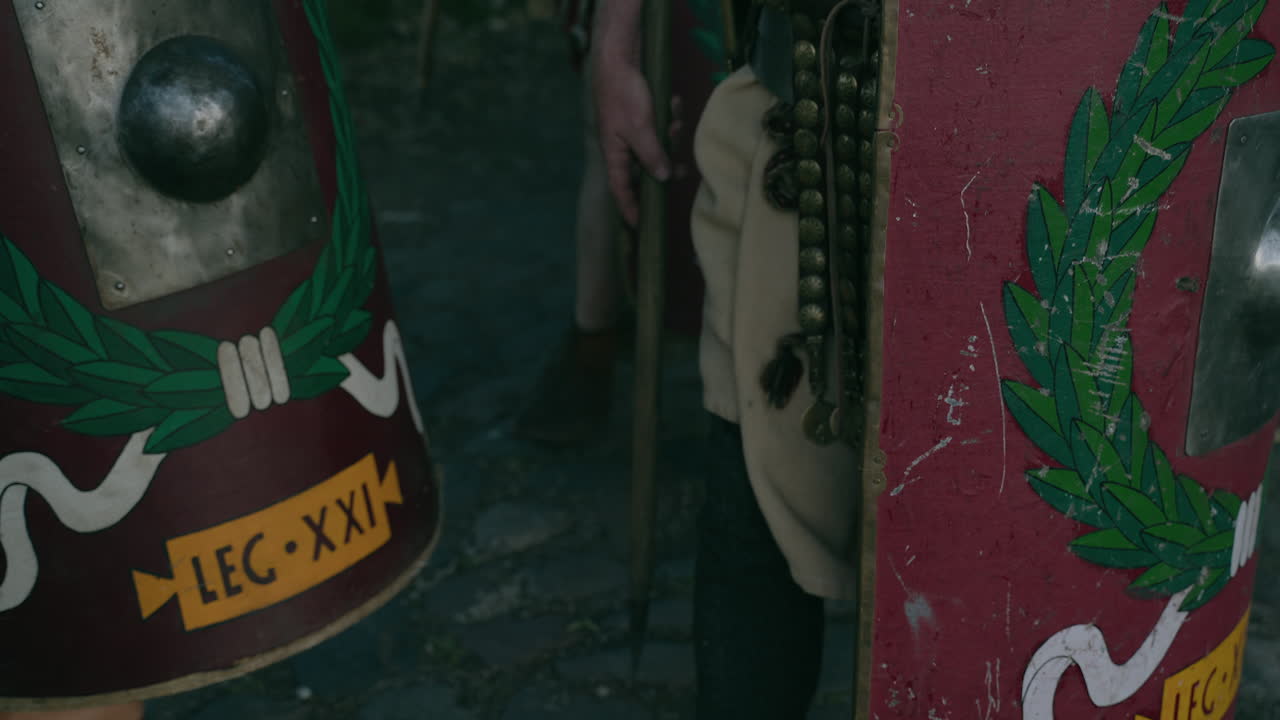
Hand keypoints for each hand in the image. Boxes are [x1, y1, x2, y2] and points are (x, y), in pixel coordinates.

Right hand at [591, 50, 670, 226]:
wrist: (619, 57)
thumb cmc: (622, 93)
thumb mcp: (640, 127)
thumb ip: (652, 155)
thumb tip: (664, 178)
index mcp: (615, 153)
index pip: (621, 189)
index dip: (630, 208)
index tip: (640, 226)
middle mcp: (623, 146)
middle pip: (646, 170)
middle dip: (666, 168)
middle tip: (683, 170)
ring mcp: (632, 131)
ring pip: (658, 148)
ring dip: (671, 138)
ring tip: (676, 122)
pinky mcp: (642, 116)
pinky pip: (660, 128)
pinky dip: (669, 119)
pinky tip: (674, 103)